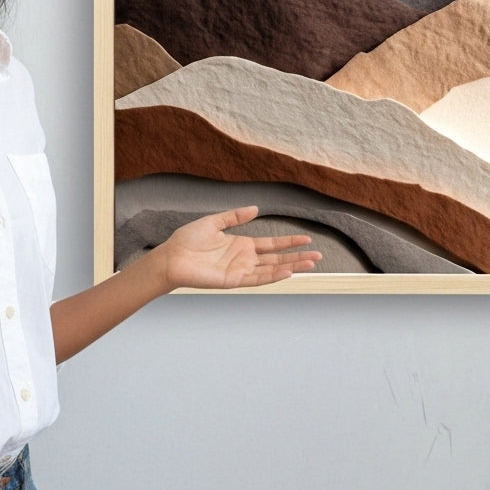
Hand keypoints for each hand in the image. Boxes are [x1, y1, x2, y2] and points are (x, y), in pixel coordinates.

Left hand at [159, 206, 321, 290]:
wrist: (171, 256)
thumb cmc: (188, 240)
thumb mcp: (214, 222)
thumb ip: (235, 216)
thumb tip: (256, 208)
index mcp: (242, 245)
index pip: (272, 244)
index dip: (289, 241)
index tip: (307, 239)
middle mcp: (244, 259)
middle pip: (277, 258)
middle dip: (297, 257)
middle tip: (318, 256)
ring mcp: (240, 270)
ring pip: (272, 269)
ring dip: (291, 266)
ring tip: (310, 264)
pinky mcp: (233, 280)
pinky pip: (257, 279)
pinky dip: (273, 276)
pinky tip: (287, 271)